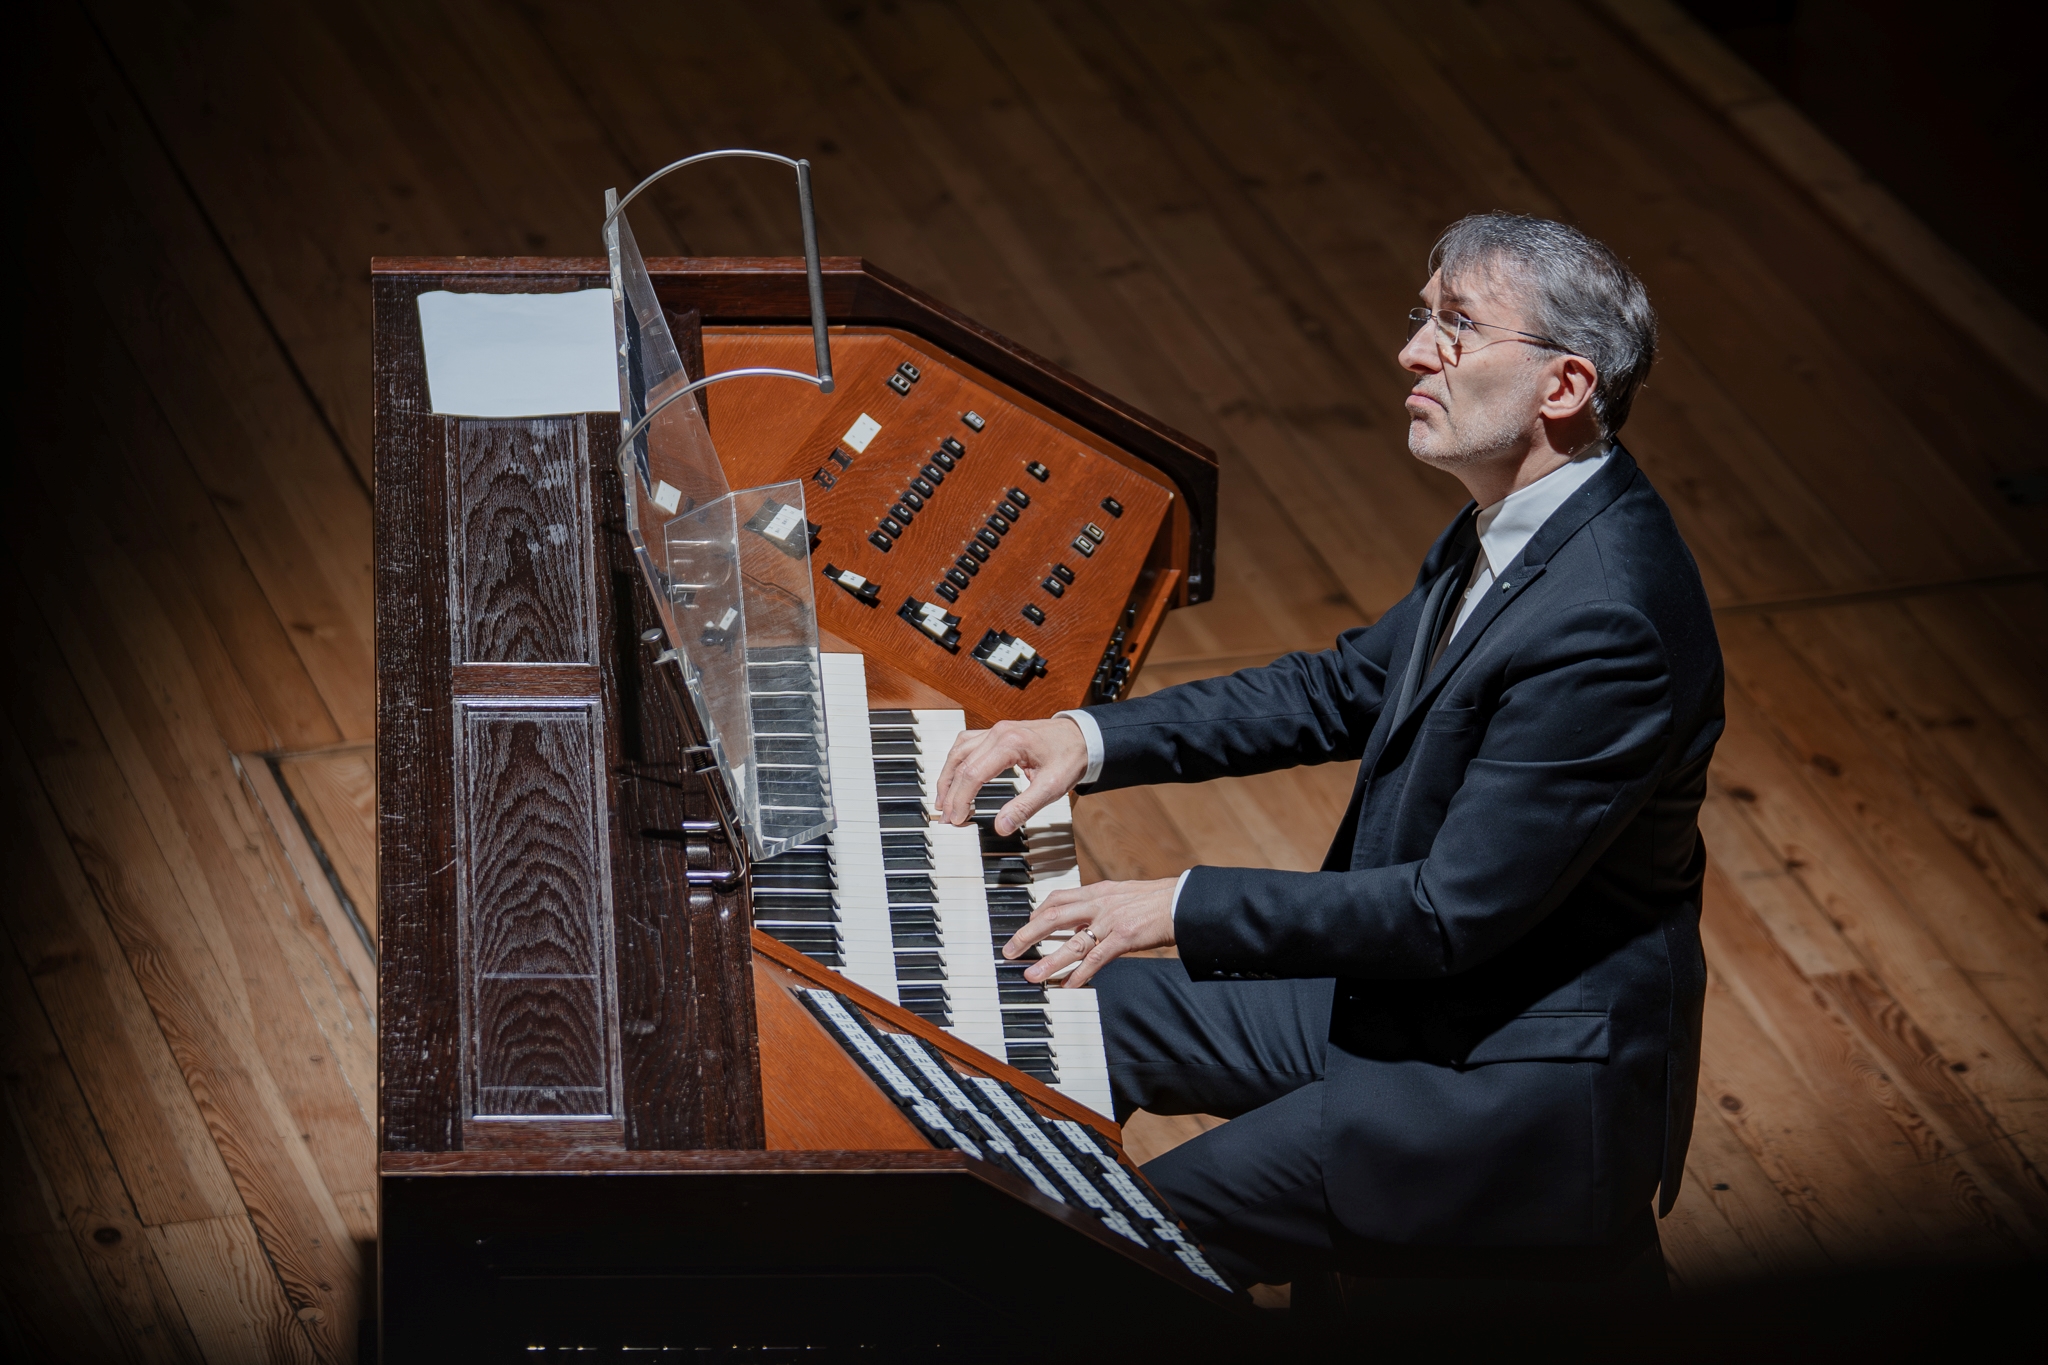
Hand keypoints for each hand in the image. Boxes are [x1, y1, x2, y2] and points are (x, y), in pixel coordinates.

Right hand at [935, 717, 1088, 835]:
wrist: (1082, 737)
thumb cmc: (1069, 757)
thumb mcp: (1051, 788)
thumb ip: (1024, 808)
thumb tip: (1000, 827)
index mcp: (1010, 743)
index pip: (973, 773)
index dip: (961, 799)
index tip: (957, 820)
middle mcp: (997, 732)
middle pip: (960, 764)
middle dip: (950, 793)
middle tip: (945, 818)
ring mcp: (995, 730)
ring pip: (958, 752)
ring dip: (948, 777)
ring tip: (943, 801)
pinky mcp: (996, 733)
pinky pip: (966, 745)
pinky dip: (956, 763)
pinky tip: (954, 777)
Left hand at [1003, 877, 1178, 989]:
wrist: (1184, 900)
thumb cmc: (1156, 900)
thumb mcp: (1123, 895)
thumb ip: (1101, 907)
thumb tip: (1083, 924)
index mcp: (1098, 891)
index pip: (1057, 898)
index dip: (1036, 913)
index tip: (1024, 925)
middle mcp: (1099, 903)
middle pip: (1052, 917)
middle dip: (1027, 935)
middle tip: (1009, 951)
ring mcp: (1111, 920)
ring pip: (1071, 942)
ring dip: (1048, 961)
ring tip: (1031, 976)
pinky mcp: (1124, 937)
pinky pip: (1096, 959)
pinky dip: (1079, 974)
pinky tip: (1068, 985)